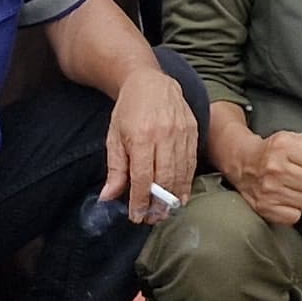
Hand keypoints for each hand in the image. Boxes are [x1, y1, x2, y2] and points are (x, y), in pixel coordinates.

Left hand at [99, 63, 199, 223]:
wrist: (150, 81)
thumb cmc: (129, 110)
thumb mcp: (114, 137)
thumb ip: (115, 169)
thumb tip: (109, 197)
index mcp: (141, 136)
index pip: (143, 177)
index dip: (141, 201)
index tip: (137, 216)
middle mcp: (164, 135)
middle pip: (165, 178)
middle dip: (159, 204)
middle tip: (153, 219)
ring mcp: (181, 132)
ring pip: (181, 173)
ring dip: (174, 197)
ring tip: (165, 212)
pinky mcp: (193, 130)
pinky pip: (192, 162)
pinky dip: (186, 182)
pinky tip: (180, 196)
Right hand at [236, 131, 301, 227]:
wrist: (244, 163)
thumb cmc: (276, 152)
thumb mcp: (300, 140)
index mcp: (283, 147)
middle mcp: (274, 169)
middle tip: (295, 174)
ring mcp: (268, 190)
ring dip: (301, 195)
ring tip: (289, 186)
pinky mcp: (265, 208)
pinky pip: (294, 216)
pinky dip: (292, 209)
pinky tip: (284, 197)